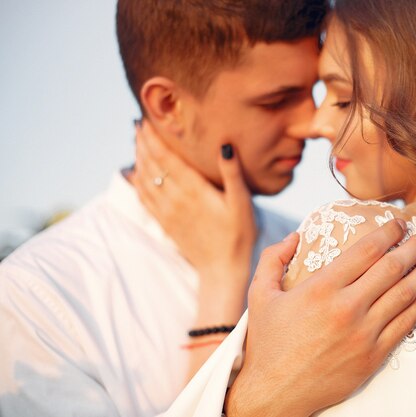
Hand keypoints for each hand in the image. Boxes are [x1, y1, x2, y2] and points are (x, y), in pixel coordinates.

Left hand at [132, 121, 256, 284]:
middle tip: (138, 125)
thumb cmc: (238, 235)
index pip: (166, 158)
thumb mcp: (242, 203)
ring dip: (139, 160)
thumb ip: (232, 174)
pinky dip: (137, 182)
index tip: (146, 121)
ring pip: (145, 180)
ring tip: (137, 143)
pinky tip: (136, 174)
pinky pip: (144, 199)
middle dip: (143, 143)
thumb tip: (225, 146)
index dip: (154, 139)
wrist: (222, 269)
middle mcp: (176, 199)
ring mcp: (168, 213)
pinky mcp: (165, 224)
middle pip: (152, 166)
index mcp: (194, 190)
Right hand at [226, 220, 415, 416]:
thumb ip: (272, 259)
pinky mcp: (374, 355)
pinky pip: (406, 323)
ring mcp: (364, 333)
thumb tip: (295, 236)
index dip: (388, 233)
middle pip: (392, 268)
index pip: (366, 251)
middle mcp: (347, 307)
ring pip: (405, 293)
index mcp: (321, 288)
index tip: (399, 224)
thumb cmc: (268, 342)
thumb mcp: (259, 295)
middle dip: (414, 247)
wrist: (277, 392)